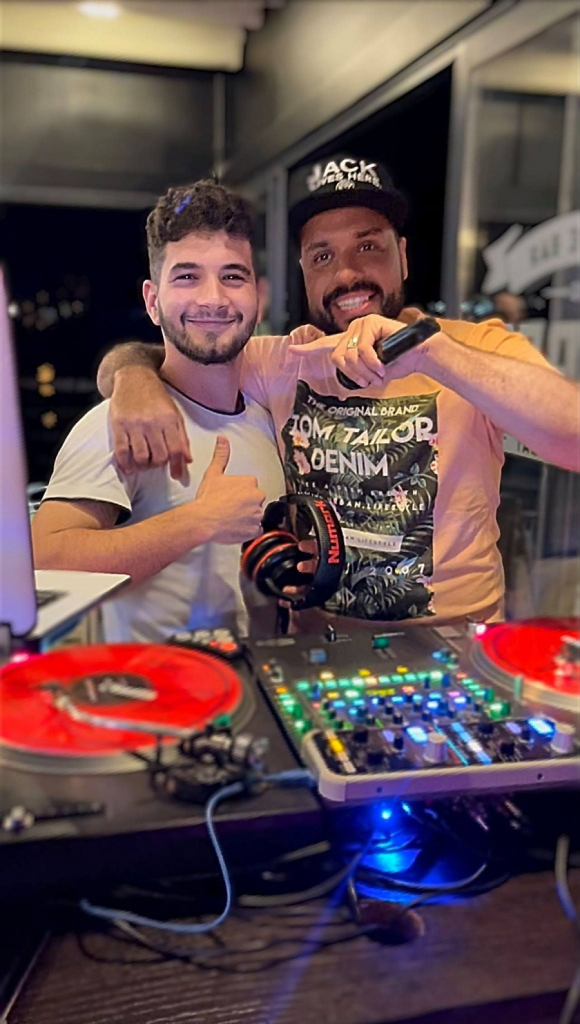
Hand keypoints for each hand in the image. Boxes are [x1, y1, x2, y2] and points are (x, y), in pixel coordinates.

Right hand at [110, 366, 191, 479]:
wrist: (134, 377)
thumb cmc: (156, 397)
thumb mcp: (174, 414)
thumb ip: (182, 437)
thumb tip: (188, 460)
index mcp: (168, 420)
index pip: (176, 449)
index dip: (177, 466)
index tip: (176, 475)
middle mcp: (152, 423)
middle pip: (158, 456)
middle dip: (159, 464)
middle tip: (156, 463)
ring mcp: (134, 425)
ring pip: (141, 457)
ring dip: (143, 466)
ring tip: (144, 464)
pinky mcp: (118, 425)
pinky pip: (122, 451)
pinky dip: (125, 463)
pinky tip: (129, 468)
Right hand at [194, 437, 265, 544]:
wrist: (203, 519)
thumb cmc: (208, 499)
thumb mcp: (213, 473)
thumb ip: (221, 455)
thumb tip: (222, 440)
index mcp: (250, 482)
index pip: (250, 486)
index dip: (239, 492)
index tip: (230, 496)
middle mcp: (257, 497)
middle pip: (254, 500)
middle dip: (245, 504)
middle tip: (229, 507)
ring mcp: (256, 514)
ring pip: (255, 515)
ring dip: (246, 517)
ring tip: (230, 518)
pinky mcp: (254, 530)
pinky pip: (255, 530)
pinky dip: (247, 530)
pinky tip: (235, 527)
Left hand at [289, 314, 437, 388]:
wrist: (417, 357)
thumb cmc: (397, 365)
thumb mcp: (370, 374)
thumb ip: (355, 374)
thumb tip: (348, 383)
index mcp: (350, 343)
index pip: (325, 346)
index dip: (307, 349)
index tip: (291, 351)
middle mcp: (352, 332)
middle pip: (337, 358)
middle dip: (354, 374)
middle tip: (370, 380)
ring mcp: (361, 325)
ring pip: (348, 356)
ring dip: (366, 371)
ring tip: (379, 372)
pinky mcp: (370, 322)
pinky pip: (361, 350)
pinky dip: (373, 363)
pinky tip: (383, 364)